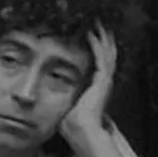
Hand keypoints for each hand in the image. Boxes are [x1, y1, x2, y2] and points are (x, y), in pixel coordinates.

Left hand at [60, 24, 118, 148]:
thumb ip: (64, 101)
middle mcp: (103, 83)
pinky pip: (101, 58)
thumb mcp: (67, 108)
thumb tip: (49, 102)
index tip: (94, 40)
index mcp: (96, 89)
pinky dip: (97, 46)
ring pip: (107, 55)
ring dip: (103, 40)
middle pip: (107, 57)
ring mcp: (104, 81)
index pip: (100, 66)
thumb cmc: (73, 124)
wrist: (81, 130)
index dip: (99, 52)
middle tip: (102, 27)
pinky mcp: (102, 80)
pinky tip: (92, 35)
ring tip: (101, 26)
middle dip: (104, 42)